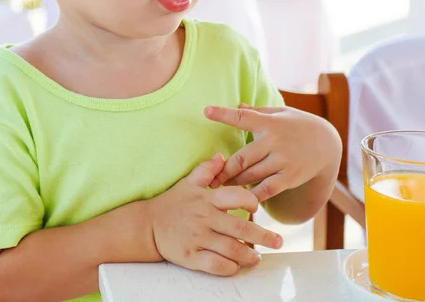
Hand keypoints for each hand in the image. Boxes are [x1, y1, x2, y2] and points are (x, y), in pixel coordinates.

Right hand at [147, 154, 282, 275]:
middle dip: (263, 236)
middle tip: (277, 241)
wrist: (147, 225)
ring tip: (258, 257)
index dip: (251, 202)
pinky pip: (215, 265)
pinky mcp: (191, 257)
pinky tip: (237, 266)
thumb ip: (207, 170)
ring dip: (249, 255)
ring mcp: (198, 239)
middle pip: (240, 228)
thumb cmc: (172, 203)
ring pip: (231, 249)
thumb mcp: (188, 182)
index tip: (257, 206)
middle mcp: (205, 218)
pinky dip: (229, 267)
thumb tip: (222, 157)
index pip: (236, 197)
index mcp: (207, 199)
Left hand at [205, 105, 336, 202]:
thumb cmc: (299, 124)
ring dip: (233, 183)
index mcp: (269, 123)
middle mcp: (274, 141)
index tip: (206, 111)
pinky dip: (252, 196)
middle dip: (223, 169)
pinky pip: (266, 190)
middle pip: (241, 158)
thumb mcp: (281, 113)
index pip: (242, 117)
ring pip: (250, 176)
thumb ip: (257, 112)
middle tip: (209, 177)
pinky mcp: (289, 177)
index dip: (223, 114)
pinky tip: (242, 200)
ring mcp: (282, 160)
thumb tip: (237, 105)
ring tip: (220, 188)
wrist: (327, 144)